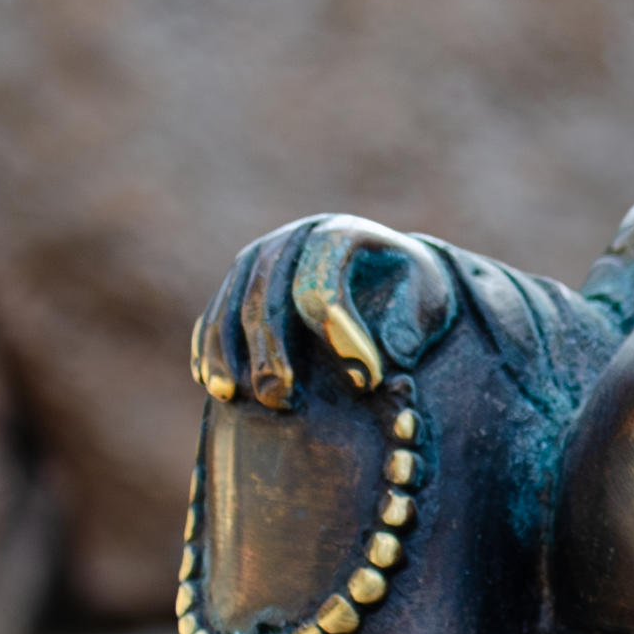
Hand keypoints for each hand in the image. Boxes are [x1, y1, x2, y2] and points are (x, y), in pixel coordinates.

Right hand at [194, 216, 457, 411]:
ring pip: (232, 303)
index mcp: (340, 234)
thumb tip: (379, 360)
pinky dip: (208, 346)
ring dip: (227, 353)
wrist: (389, 273)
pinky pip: (215, 310)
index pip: (324, 287)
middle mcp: (293, 238)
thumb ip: (406, 331)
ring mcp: (261, 255)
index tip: (366, 382)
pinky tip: (209, 381)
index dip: (340, 337)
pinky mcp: (240, 279)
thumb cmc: (410, 294)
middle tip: (282, 399)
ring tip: (231, 396)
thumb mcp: (425, 304)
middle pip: (268, 295)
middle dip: (271, 351)